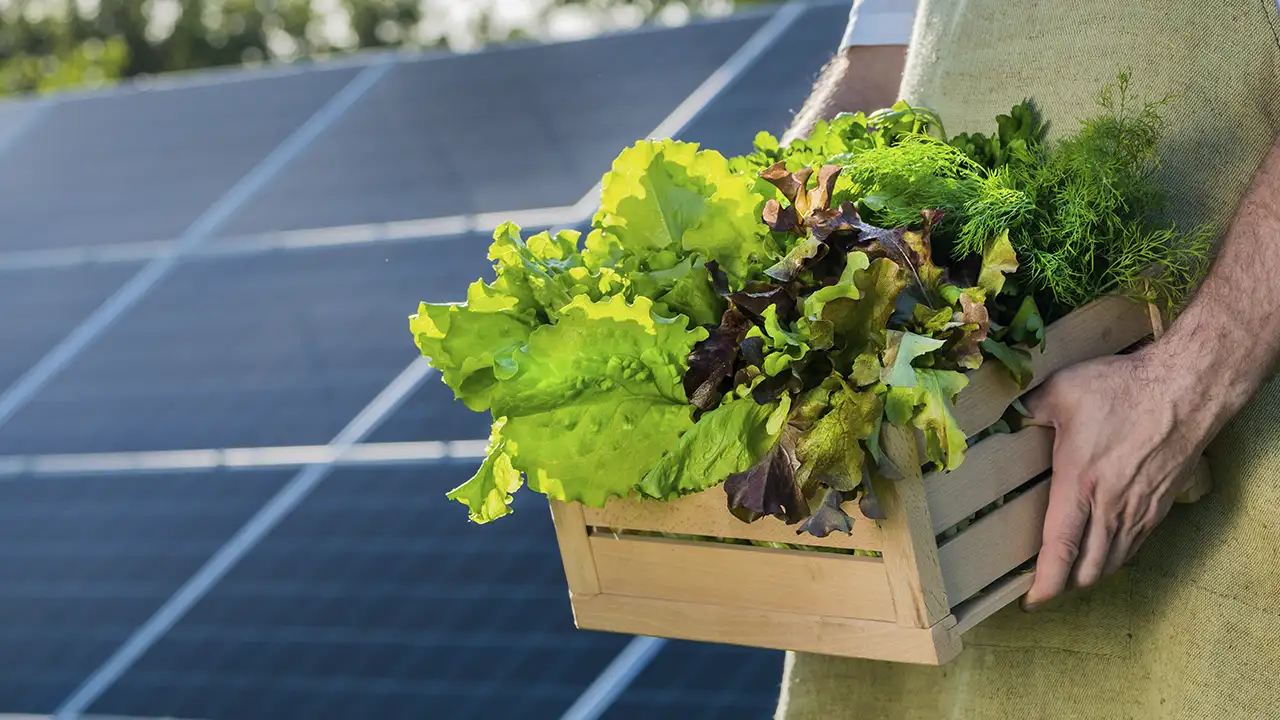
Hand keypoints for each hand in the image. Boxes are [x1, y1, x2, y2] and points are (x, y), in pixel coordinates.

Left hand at [1020, 350, 1214, 609]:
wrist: (1186, 391)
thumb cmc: (1123, 389)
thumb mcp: (1061, 390)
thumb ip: (1027, 408)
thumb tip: (1004, 415)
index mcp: (1080, 483)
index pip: (1060, 547)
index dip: (1047, 582)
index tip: (1033, 601)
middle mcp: (1110, 505)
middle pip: (1088, 567)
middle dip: (1065, 584)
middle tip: (1045, 585)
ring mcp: (1139, 508)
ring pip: (1114, 561)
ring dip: (1092, 573)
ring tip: (1071, 573)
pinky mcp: (1160, 505)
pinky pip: (1136, 546)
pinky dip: (1117, 557)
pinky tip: (1107, 551)